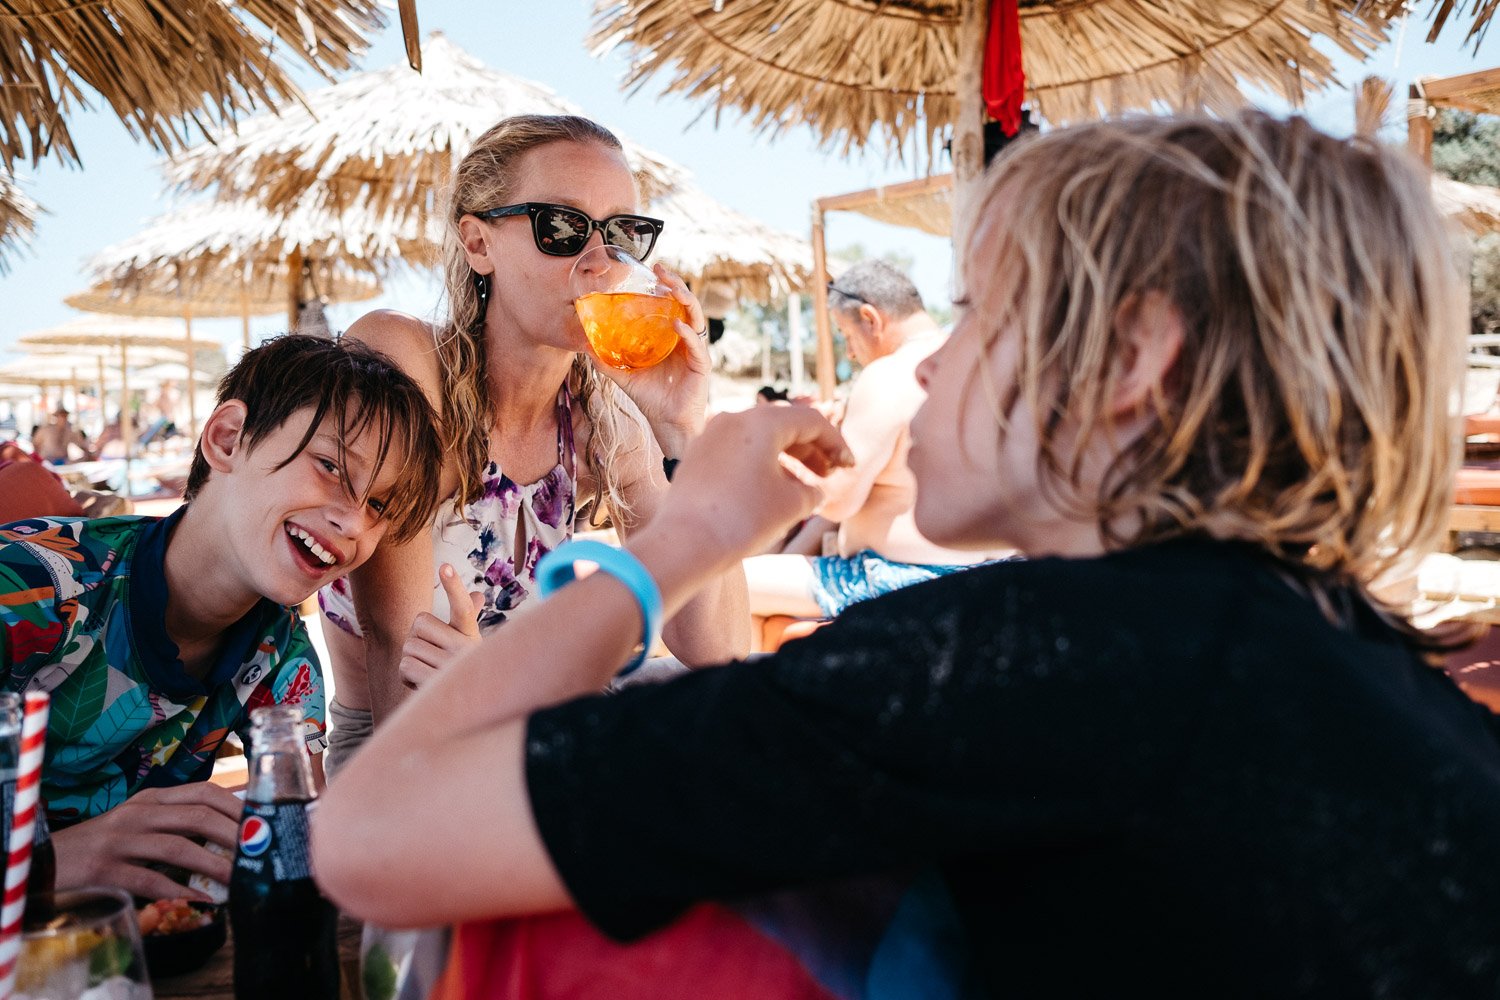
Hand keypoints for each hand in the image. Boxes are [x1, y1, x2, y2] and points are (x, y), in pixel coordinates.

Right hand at [51, 782, 243, 900]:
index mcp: (152, 799)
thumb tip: (231, 832)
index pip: (204, 792)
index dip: (237, 805)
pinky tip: (202, 899)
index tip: (263, 822)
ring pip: (177, 847)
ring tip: (239, 879)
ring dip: (214, 865)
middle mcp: (139, 813)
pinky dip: (178, 890)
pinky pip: (149, 880)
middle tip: (260, 852)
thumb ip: (177, 822)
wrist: (48, 860)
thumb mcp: (141, 822)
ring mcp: (121, 840)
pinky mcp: (106, 869)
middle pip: (197, 817)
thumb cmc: (104, 844)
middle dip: (235, 835)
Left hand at [399, 564, 482, 689]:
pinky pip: (405, 667)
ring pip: (409, 646)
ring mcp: (450, 668)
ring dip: (411, 659)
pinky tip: (421, 683)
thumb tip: (477, 595)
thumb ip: (470, 618)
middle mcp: (466, 650)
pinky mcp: (435, 686)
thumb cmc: (465, 671)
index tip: (445, 566)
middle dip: (416, 638)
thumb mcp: (470, 644)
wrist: (468, 711)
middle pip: (419, 624)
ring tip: (428, 670)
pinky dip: (407, 676)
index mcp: (472, 636)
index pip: (463, 608)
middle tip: (429, 652)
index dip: (454, 586)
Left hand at [583, 264, 710, 457]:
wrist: (667, 423)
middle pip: (685, 303)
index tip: (652, 269)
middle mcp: (686, 339)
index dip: (665, 285)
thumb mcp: (624, 375)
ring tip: (673, 288)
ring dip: (686, 300)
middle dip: (676, 283)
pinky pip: (696, 344)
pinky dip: (688, 333)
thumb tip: (584, 345)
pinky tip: (677, 325)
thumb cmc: (651, 398)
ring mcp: (695, 350)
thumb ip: (607, 360)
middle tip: (661, 269)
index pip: (671, 304)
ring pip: (695, 317)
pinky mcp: (701, 365)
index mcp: (671, 336)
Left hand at [653, 406, 853, 562]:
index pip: (811, 421)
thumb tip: (813, 489)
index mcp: (761, 421)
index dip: (836, 443)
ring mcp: (711, 436)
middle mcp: (733, 419)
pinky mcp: (697, 456)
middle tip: (828, 474)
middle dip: (811, 449)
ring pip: (759, 437)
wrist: (685, 544)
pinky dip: (760, 463)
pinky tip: (771, 488)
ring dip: (786, 456)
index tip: (849, 467)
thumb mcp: (792, 504)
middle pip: (784, 424)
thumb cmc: (743, 520)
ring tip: (803, 484)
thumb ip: (812, 490)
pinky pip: (737, 450)